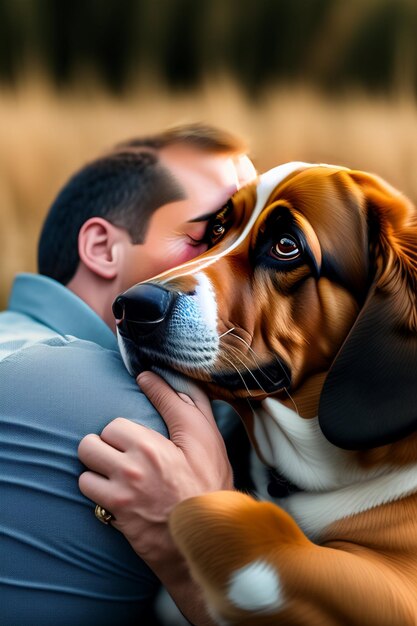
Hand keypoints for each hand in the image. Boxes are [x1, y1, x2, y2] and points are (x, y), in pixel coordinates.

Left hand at [78, 371, 233, 564]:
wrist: (211, 537)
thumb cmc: (210, 483)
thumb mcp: (204, 437)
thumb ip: (177, 401)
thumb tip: (148, 375)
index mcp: (149, 447)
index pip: (112, 425)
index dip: (124, 433)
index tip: (135, 441)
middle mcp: (129, 470)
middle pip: (89, 445)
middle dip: (104, 448)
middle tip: (121, 457)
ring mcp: (120, 496)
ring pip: (85, 471)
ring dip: (97, 472)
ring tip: (116, 475)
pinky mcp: (116, 517)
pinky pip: (90, 497)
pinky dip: (99, 494)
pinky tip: (117, 496)